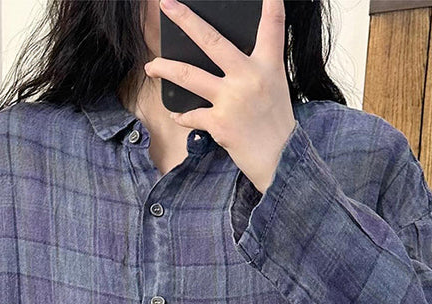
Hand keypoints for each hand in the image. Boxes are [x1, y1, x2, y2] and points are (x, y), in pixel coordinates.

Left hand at [143, 0, 296, 193]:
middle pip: (212, 41)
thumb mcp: (275, 88)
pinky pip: (192, 114)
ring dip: (165, 68)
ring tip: (151, 66)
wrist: (281, 160)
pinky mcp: (220, 122)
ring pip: (189, 75)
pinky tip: (177, 115)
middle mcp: (249, 77)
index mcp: (268, 65)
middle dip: (186, 19)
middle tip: (168, 5)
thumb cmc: (276, 125)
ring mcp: (232, 99)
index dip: (271, 3)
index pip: (272, 25)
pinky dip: (182, 116)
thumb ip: (255, 69)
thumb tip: (229, 59)